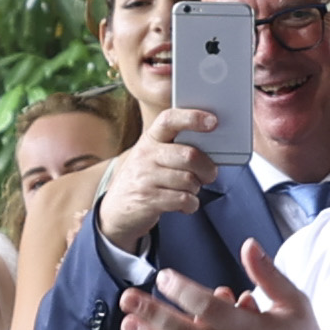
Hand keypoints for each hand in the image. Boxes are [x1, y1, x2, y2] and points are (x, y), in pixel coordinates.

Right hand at [100, 103, 218, 252]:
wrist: (116, 211)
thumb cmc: (145, 180)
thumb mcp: (153, 157)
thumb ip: (176, 148)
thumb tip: (210, 148)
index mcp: (150, 139)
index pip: (169, 120)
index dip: (192, 118)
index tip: (212, 121)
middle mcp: (145, 155)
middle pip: (189, 155)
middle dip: (207, 168)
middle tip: (208, 174)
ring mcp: (145, 178)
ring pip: (189, 180)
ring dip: (196, 188)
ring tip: (188, 190)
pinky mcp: (148, 200)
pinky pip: (183, 199)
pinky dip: (191, 204)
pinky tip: (185, 203)